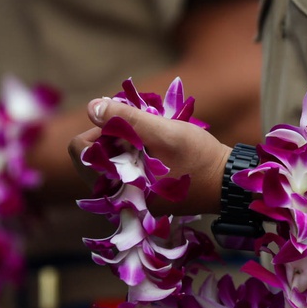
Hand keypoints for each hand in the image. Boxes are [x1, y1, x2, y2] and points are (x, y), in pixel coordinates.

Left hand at [68, 97, 231, 216]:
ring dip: (121, 146)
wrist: (227, 184)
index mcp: (116, 186)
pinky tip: (154, 152)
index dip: (97, 130)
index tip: (125, 124)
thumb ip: (125, 119)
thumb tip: (92, 107)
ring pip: (106, 163)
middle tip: (140, 130)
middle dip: (110, 138)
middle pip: (90, 157)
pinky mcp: (140, 199)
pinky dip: (131, 157)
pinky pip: (121, 172)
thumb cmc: (198, 158)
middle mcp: (117, 199)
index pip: (79, 151)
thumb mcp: (163, 132)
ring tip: (149, 141)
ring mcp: (128, 201)